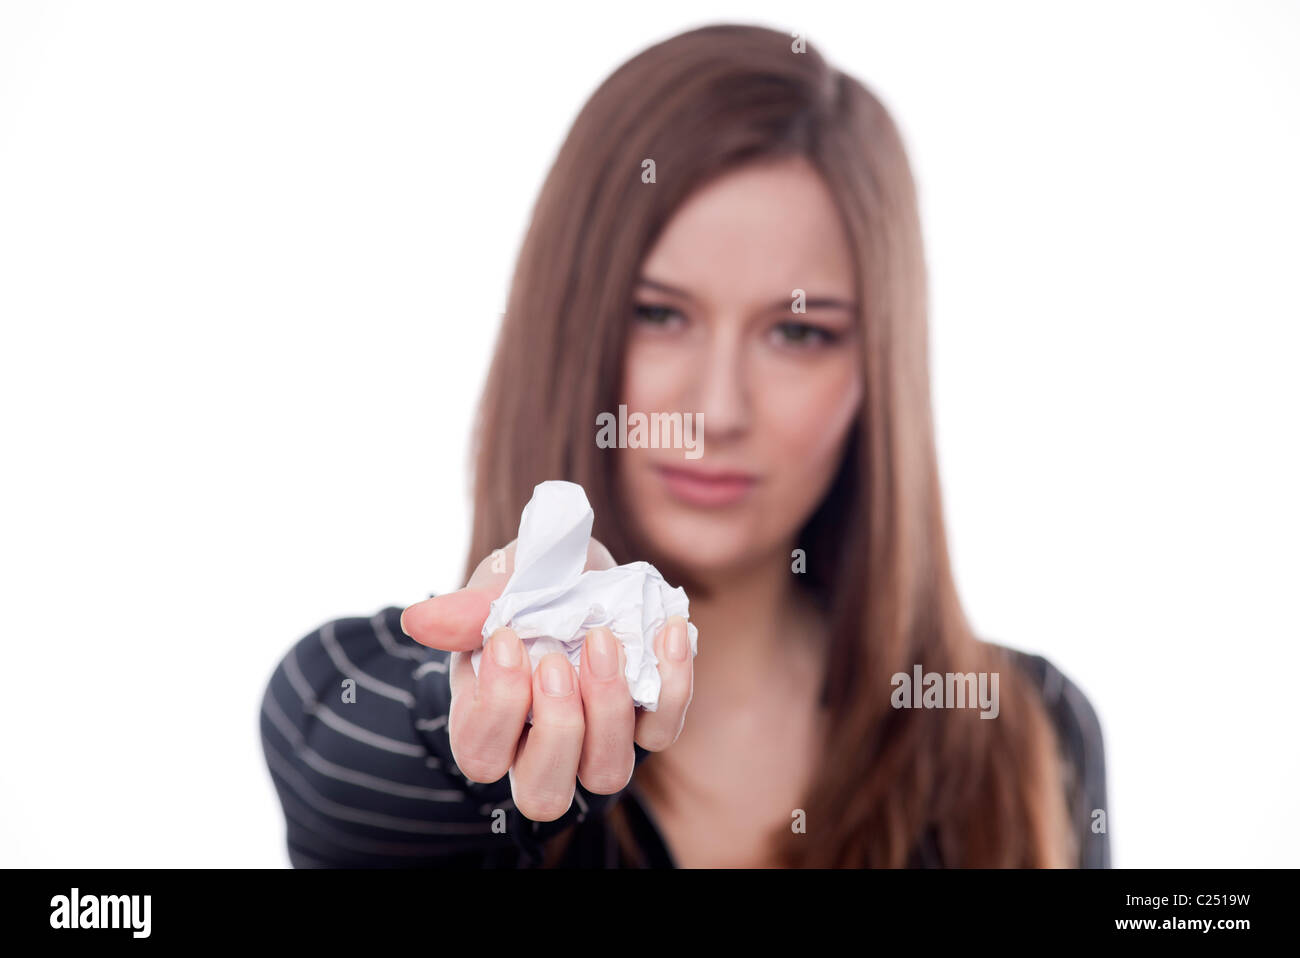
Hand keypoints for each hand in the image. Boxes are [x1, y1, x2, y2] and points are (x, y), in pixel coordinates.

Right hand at [399, 538, 694, 821]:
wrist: (581, 577)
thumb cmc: (528, 590)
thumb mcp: (499, 586)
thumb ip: (467, 609)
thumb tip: (418, 621)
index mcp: (491, 722)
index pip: (481, 754)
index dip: (496, 708)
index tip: (508, 639)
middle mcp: (542, 749)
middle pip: (544, 792)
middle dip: (556, 730)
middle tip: (556, 661)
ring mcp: (598, 742)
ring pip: (605, 775)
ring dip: (609, 712)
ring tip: (604, 642)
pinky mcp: (648, 722)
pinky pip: (663, 729)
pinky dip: (673, 681)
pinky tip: (666, 629)